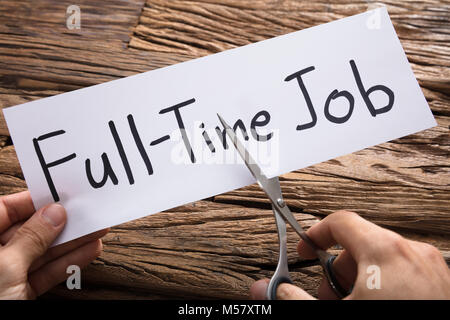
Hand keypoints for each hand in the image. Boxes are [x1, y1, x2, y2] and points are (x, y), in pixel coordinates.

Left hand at [0, 191, 107, 298]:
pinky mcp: (17, 293)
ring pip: (41, 253)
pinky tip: (88, 251)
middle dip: (60, 223)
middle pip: (28, 231)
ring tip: (97, 229)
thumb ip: (32, 238)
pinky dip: (67, 264)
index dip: (33, 201)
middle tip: (86, 211)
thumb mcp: (6, 267)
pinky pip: (44, 273)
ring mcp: (4, 276)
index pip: (4, 210)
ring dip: (71, 242)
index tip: (60, 194)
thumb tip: (54, 213)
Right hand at [250, 211, 449, 299]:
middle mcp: (412, 252)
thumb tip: (269, 289)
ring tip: (354, 304)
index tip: (304, 250)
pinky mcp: (441, 283)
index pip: (340, 222)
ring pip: (382, 258)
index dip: (315, 234)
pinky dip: (384, 284)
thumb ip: (296, 298)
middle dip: (337, 269)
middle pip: (360, 243)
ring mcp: (431, 268)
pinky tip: (377, 306)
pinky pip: (404, 271)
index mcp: (385, 251)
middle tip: (329, 296)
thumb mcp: (335, 311)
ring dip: (360, 278)